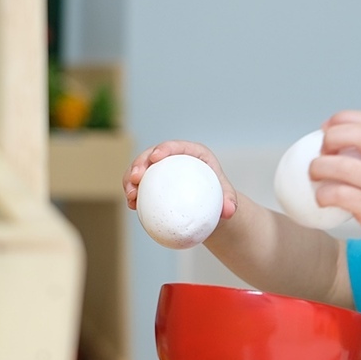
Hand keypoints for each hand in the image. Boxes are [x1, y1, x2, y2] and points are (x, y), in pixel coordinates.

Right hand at [123, 140, 237, 220]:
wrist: (210, 207)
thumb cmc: (219, 198)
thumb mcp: (227, 198)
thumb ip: (230, 203)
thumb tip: (229, 212)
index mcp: (194, 154)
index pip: (177, 147)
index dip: (164, 148)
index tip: (155, 158)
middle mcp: (174, 158)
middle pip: (152, 154)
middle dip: (140, 163)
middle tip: (136, 178)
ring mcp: (161, 170)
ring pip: (141, 169)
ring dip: (130, 179)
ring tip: (130, 195)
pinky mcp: (153, 182)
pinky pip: (139, 185)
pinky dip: (133, 192)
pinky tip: (131, 204)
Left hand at [313, 111, 360, 257]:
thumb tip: (338, 145)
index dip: (341, 119)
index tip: (326, 129)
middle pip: (357, 134)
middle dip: (330, 138)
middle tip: (321, 152)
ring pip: (343, 165)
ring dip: (319, 167)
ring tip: (315, 175)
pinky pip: (340, 194)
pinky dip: (323, 194)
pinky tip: (322, 199)